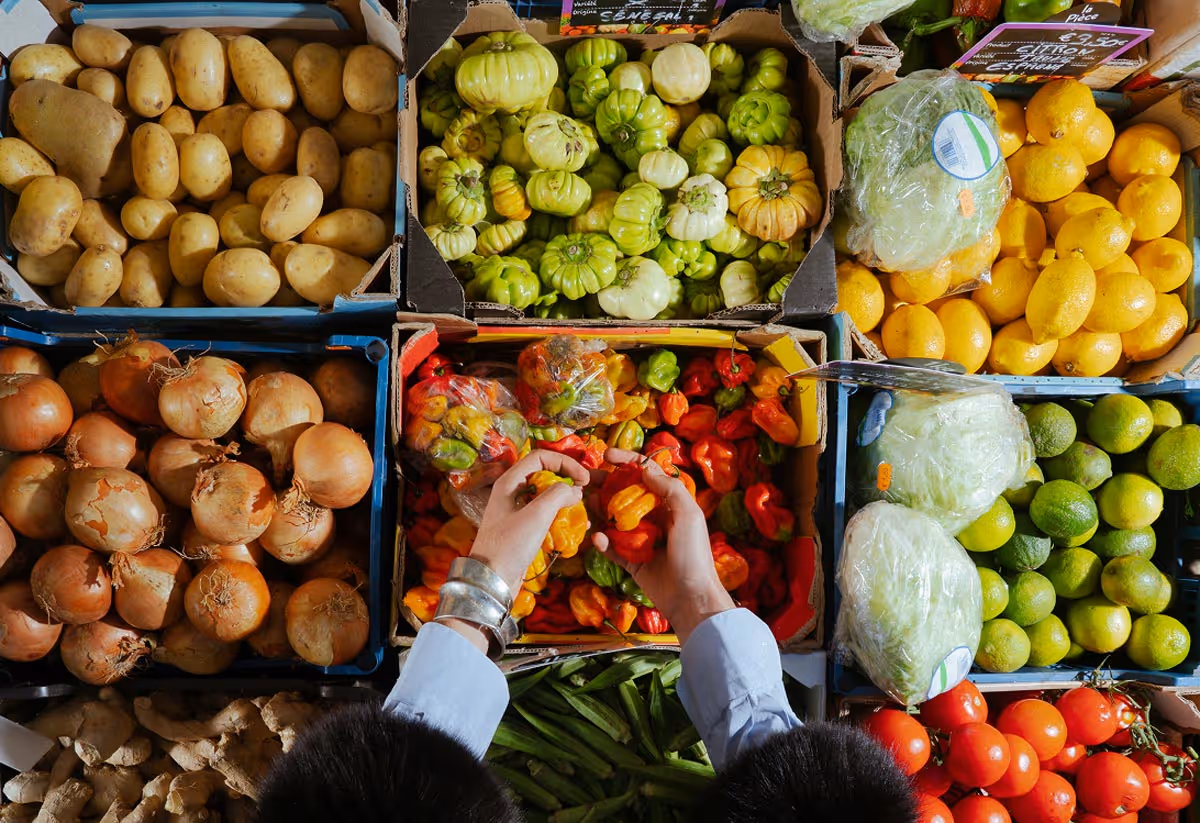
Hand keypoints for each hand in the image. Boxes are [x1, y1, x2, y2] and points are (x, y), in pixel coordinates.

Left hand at [470, 449, 589, 594]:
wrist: (491, 580)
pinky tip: (575, 526)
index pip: (541, 457)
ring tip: (581, 510)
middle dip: (566, 480)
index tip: (583, 479)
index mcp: (510, 482)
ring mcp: (517, 510)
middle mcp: (512, 492)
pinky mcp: (522, 528)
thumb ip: (557, 495)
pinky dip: (560, 515)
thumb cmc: (509, 546)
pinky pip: (545, 513)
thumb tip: (574, 490)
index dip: (565, 463)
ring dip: (565, 499)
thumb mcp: (536, 515)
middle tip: (583, 492)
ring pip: (546, 494)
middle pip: (544, 473)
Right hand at [594, 449, 733, 643]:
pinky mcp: (631, 561)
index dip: (627, 461)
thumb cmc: (694, 555)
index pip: (647, 474)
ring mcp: (641, 539)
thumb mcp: (688, 515)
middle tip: (584, 480)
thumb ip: (669, 489)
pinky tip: (596, 537)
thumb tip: (645, 468)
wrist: (691, 598)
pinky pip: (612, 547)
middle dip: (605, 485)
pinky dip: (602, 541)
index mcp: (670, 504)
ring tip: (583, 504)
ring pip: (614, 519)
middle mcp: (654, 518)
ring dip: (599, 511)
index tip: (607, 455)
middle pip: (625, 494)